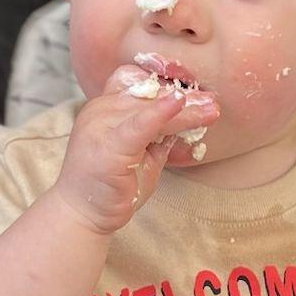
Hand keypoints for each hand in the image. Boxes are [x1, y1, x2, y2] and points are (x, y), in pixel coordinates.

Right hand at [53, 64, 218, 235]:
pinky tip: (177, 103)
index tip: (195, 90)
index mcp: (107, 107)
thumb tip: (189, 119)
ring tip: (211, 109)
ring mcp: (101, 125)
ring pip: (148, 107)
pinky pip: (138, 124)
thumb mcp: (143, 152)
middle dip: (183, 96)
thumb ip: (160, 133)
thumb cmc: (112, 184)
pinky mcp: (108, 145)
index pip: (138, 82)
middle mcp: (101, 110)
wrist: (84, 214)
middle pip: (147, 92)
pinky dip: (159, 113)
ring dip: (184, 108)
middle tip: (212, 100)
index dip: (165, 83)